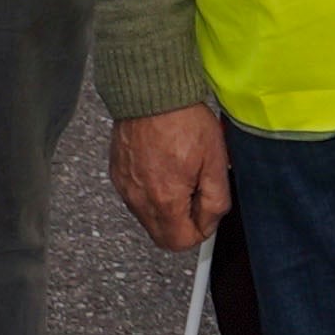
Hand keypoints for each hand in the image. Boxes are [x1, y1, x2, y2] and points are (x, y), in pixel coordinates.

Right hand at [111, 104, 232, 250]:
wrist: (151, 92)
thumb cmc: (183, 119)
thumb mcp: (215, 159)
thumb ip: (216, 199)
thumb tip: (211, 221)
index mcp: (164, 200)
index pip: (180, 243)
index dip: (200, 229)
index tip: (207, 209)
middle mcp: (139, 199)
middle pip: (162, 235)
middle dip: (183, 222)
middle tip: (196, 192)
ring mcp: (125, 188)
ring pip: (149, 217)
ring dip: (168, 206)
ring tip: (181, 173)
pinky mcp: (118, 175)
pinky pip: (137, 197)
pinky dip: (152, 190)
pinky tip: (164, 165)